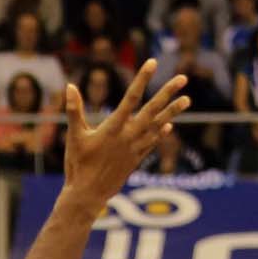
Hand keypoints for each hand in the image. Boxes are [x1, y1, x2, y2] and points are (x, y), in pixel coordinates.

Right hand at [62, 61, 190, 207]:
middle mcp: (128, 136)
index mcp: (113, 128)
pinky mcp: (135, 160)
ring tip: (187, 100)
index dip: (142, 79)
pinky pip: (152, 142)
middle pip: (152, 110)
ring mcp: (134, 149)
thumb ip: (74, 110)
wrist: (88, 195)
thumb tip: (70, 86)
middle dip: (168, 93)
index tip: (152, 63)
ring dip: (173, 112)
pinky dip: (162, 132)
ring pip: (158, 126)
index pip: (131, 98)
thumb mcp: (74, 136)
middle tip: (183, 78)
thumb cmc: (78, 165)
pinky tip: (170, 124)